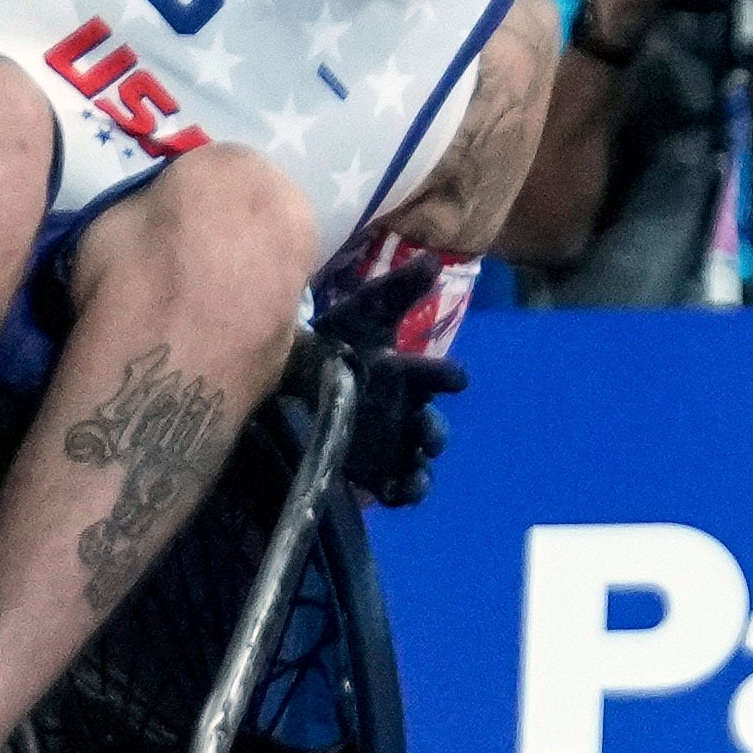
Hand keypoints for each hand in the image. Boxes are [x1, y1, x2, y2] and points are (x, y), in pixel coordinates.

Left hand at [304, 266, 464, 508]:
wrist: (297, 368)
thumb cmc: (340, 338)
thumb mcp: (366, 310)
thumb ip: (398, 289)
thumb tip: (432, 260)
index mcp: (410, 376)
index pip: (436, 377)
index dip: (446, 377)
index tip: (455, 378)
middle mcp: (407, 412)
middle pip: (431, 428)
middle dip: (434, 433)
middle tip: (426, 433)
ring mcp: (391, 443)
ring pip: (418, 462)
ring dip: (421, 470)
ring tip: (415, 476)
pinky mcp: (371, 469)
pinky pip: (394, 487)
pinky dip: (401, 492)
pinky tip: (393, 492)